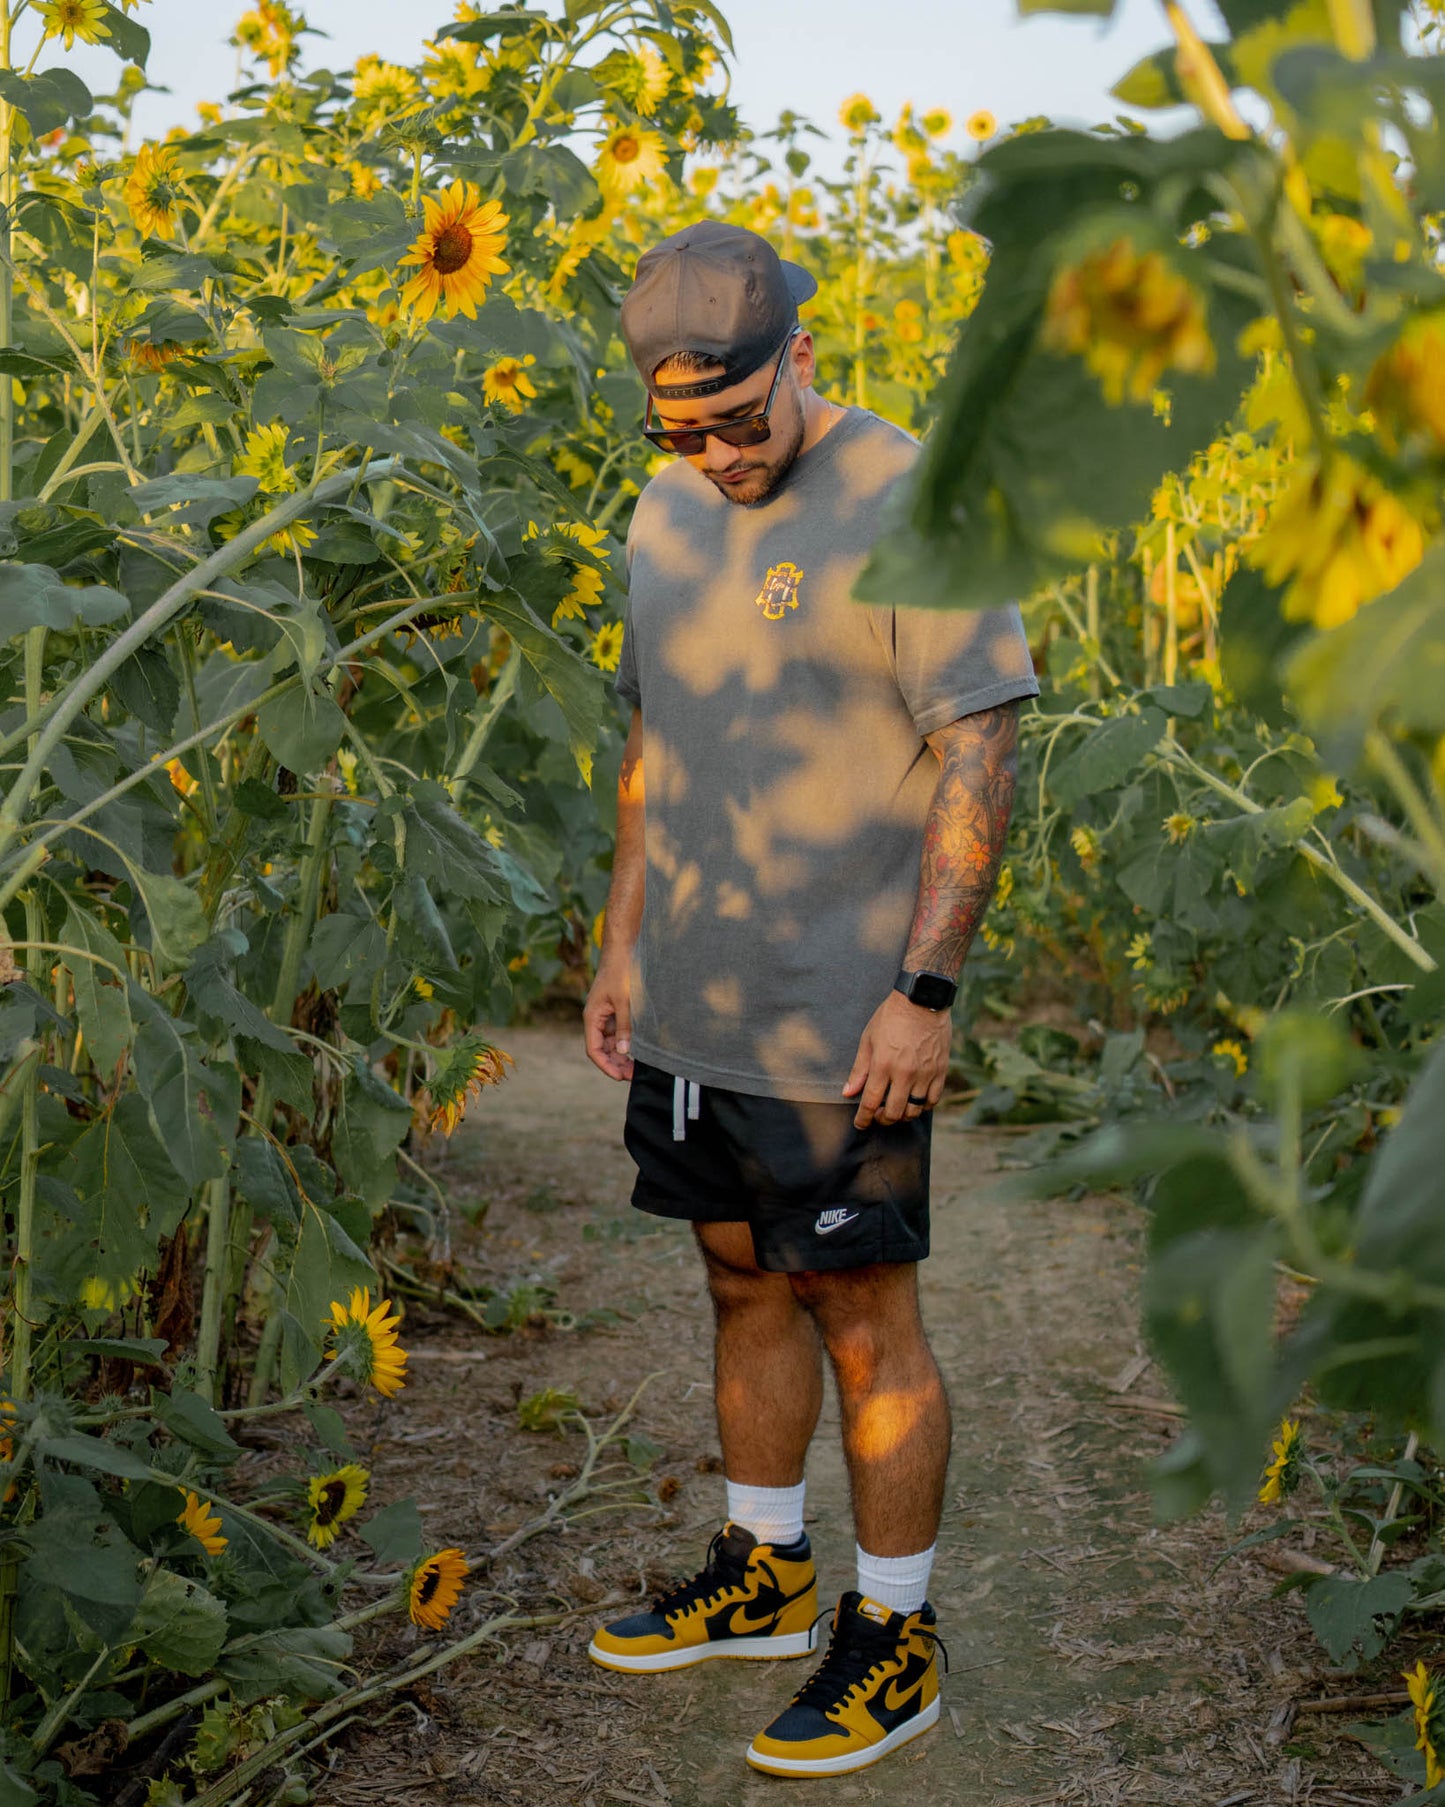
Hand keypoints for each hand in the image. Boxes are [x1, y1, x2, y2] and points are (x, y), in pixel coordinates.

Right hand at [584, 960, 633, 1080]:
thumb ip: (624, 1026)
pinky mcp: (616, 1011)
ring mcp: (606, 1016)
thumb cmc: (621, 972)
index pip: (594, 1050)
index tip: (621, 1077)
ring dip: (622, 1055)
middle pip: (603, 1049)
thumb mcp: (624, 1001)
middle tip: (634, 1075)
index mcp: (592, 1017)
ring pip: (611, 1042)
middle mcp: (597, 1019)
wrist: (623, 950)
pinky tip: (639, 1049)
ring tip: (639, 1066)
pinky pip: (619, 1032)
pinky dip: (627, 1042)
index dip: (606, 1065)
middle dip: (616, 1063)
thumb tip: (624, 1051)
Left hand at [842, 990, 950, 1129]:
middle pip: (894, 1112)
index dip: (863, 1119)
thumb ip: (859, 1070)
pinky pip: (933, 1100)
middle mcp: (905, 1073)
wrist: (922, 1001)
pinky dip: (922, 1106)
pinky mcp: (940, 1071)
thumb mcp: (868, 1040)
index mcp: (883, 1065)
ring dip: (902, 1115)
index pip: (871, 1102)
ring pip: (914, 1110)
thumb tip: (848, 1093)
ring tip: (895, 1110)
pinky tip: (915, 1102)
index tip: (860, 1124)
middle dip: (882, 1120)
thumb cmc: (891, 1018)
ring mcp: (925, 1073)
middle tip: (878, 1116)